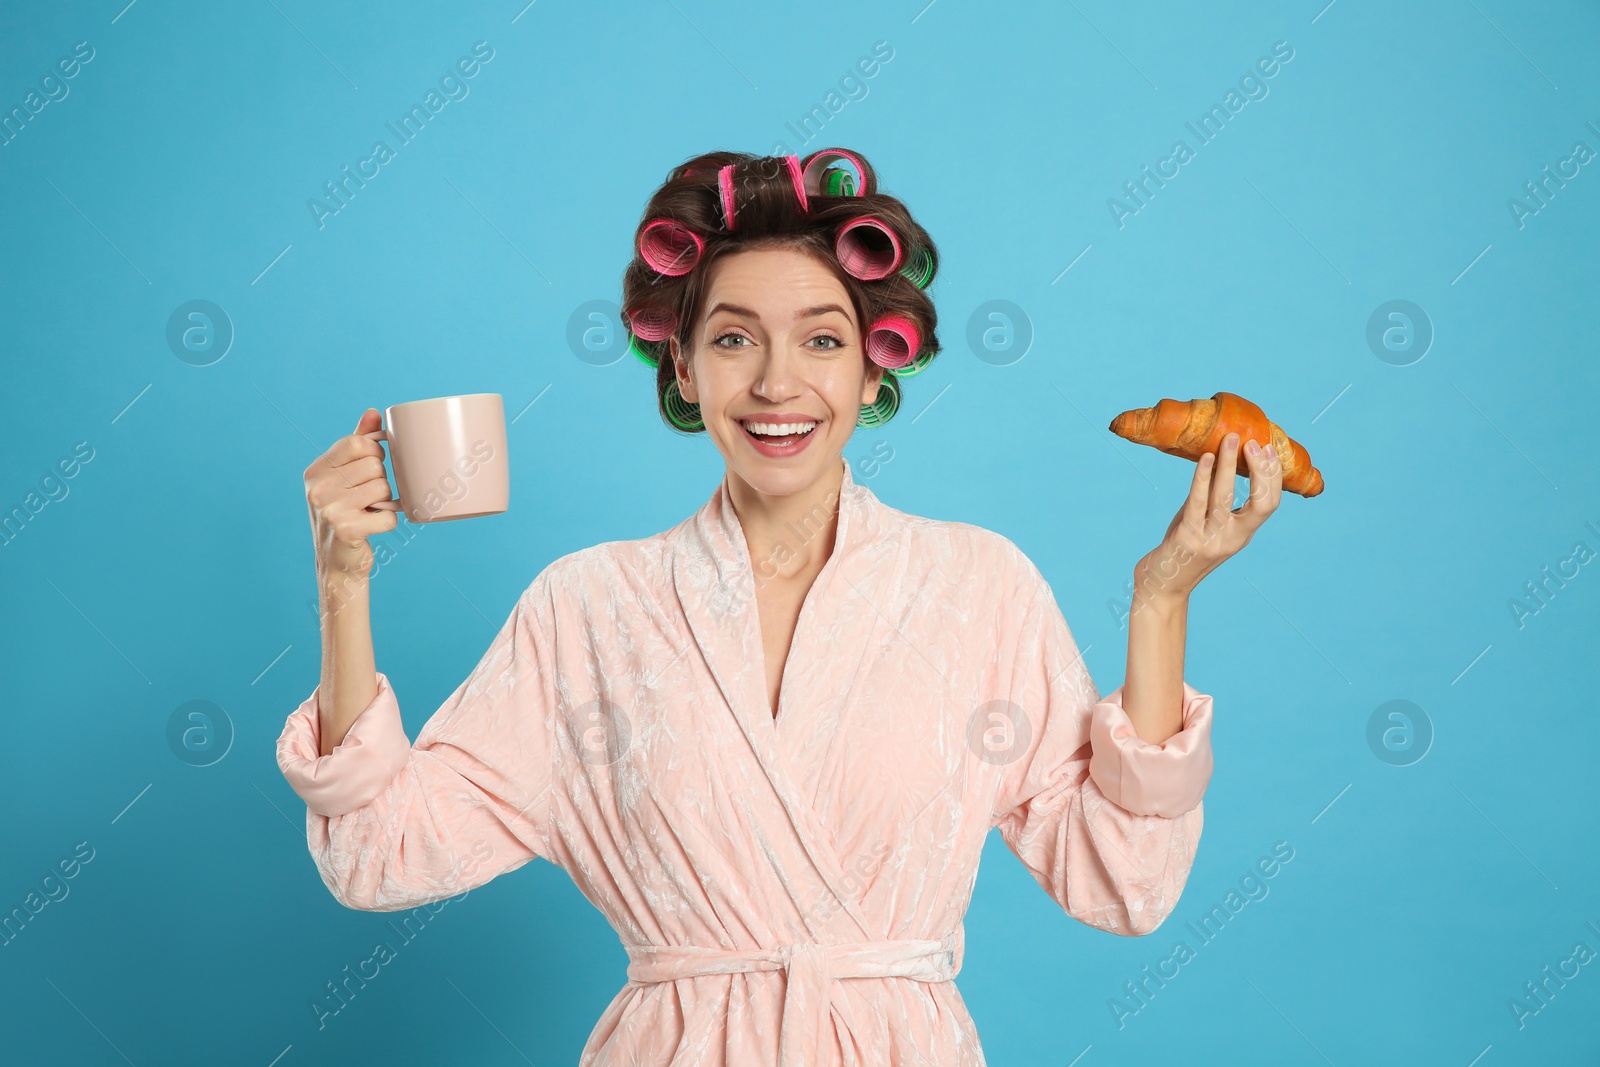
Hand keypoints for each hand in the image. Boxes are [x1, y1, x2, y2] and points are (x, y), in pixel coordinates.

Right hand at [303, 408, 397, 578]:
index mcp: (316, 470)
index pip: (358, 443)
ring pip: (384, 489)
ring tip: (368, 512)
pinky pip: (388, 516)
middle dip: (381, 483)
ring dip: (385, 504)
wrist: (336, 563)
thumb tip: (374, 412)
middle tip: (367, 499)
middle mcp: (317, 487)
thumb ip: (357, 444)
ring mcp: (329, 509)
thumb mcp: (343, 477)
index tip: (373, 468)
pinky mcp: (345, 529)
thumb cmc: (344, 514)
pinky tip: (371, 528)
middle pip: (375, 466)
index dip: (375, 453)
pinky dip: (387, 524)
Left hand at [1134, 431, 1281, 603]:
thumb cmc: (1183, 549)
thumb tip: (1220, 460)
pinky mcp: (1188, 538)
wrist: (1161, 587)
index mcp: (1242, 534)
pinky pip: (1197, 502)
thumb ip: (1216, 501)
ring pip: (1226, 497)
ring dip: (1229, 465)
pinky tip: (1205, 458)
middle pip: (1261, 502)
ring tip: (1230, 439)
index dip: (1273, 476)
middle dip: (1261, 469)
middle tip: (1254, 441)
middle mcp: (1232, 538)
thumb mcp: (1207, 525)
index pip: (1270, 503)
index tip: (1270, 449)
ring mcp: (1211, 539)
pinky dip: (1202, 477)